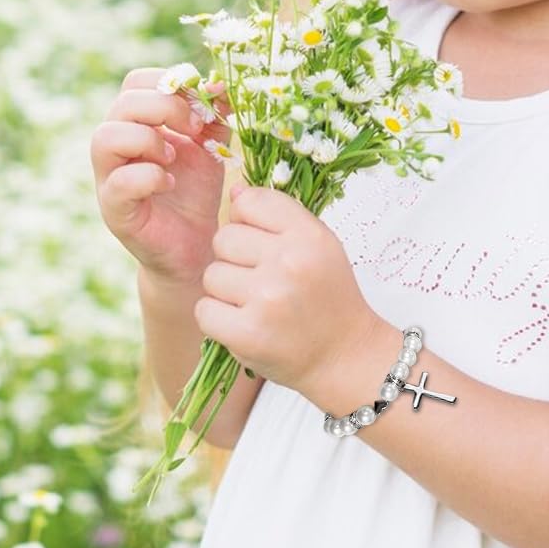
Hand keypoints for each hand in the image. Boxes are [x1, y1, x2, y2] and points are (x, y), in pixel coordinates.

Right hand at [90, 68, 233, 285]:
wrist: (194, 244)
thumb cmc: (196, 190)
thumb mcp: (210, 145)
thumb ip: (214, 115)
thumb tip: (220, 83)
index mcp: (136, 122)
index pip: (137, 82)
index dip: (171, 83)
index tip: (203, 105)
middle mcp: (116, 144)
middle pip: (123, 103)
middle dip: (166, 108)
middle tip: (195, 129)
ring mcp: (109, 176)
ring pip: (106, 137)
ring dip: (148, 140)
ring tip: (174, 157)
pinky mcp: (114, 209)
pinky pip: (119, 182)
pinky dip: (149, 176)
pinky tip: (169, 184)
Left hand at [194, 184, 380, 398]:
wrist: (344, 356)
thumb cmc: (328, 296)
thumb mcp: (318, 244)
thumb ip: (278, 215)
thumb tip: (235, 191)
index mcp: (308, 235)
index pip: (251, 201)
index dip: (246, 219)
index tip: (260, 240)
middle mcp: (289, 262)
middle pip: (224, 237)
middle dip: (234, 258)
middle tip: (260, 279)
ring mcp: (267, 299)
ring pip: (211, 275)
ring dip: (225, 290)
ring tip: (254, 303)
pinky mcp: (247, 334)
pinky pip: (204, 310)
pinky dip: (217, 318)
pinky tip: (242, 323)